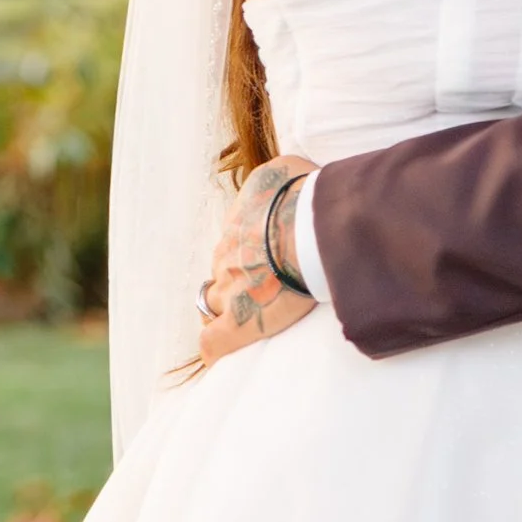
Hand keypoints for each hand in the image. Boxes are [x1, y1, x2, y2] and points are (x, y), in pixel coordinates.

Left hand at [198, 155, 317, 365]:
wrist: (309, 228)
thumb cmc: (305, 196)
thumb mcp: (288, 170)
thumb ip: (281, 179)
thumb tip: (291, 177)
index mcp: (239, 224)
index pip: (233, 243)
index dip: (249, 253)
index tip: (267, 258)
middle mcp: (227, 255)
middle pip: (220, 272)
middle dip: (234, 281)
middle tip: (262, 289)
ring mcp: (229, 290)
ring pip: (213, 303)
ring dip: (227, 309)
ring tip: (248, 317)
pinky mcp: (237, 322)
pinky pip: (212, 342)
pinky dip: (214, 347)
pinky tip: (220, 351)